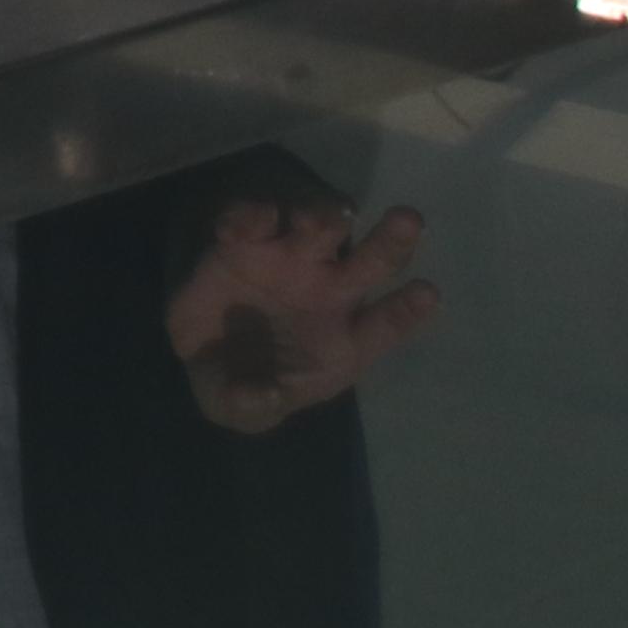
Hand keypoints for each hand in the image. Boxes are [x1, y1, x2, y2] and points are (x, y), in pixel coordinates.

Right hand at [165, 192, 438, 433]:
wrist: (199, 358)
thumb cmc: (244, 388)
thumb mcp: (244, 411)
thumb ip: (252, 407)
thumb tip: (263, 394)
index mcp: (343, 340)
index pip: (386, 323)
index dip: (408, 309)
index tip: (428, 294)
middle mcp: (326, 292)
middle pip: (372, 262)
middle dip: (391, 241)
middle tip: (408, 220)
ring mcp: (286, 260)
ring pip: (321, 225)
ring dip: (324, 216)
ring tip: (317, 222)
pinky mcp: (240, 242)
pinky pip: (250, 219)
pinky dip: (249, 215)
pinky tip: (246, 225)